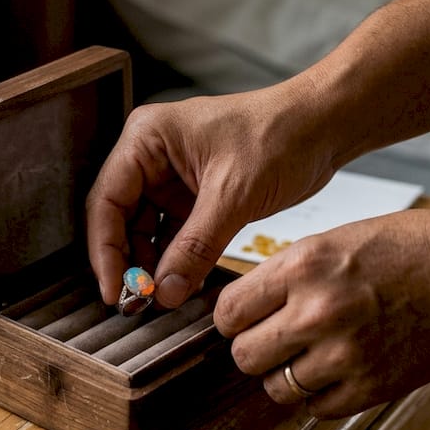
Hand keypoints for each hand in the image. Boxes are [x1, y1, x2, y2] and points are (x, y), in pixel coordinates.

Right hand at [86, 88, 335, 307]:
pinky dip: (176, 261)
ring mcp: (170, 178)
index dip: (105, 250)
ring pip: (144, 232)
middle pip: (119, 219)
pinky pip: (172, 235)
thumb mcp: (233, 195)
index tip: (114, 290)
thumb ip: (195, 247)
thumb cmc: (280, 135)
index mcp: (146, 139)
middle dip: (128, 262)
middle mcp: (150, 156)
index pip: (106, 201)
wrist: (324, 127)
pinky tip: (182, 285)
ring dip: (152, 266)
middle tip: (136, 302)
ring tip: (162, 298)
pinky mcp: (193, 197)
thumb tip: (163, 292)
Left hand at [213, 209, 429, 417]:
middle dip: (255, 349)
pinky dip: (319, 396)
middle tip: (275, 341)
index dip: (233, 319)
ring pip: (276, 388)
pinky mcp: (371, 386)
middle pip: (244, 356)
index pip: (228, 313)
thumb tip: (243, 309)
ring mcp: (344, 354)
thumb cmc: (410, 249)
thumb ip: (286, 275)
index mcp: (303, 266)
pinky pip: (315, 409)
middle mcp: (317, 311)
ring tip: (310, 356)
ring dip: (286, 376)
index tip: (245, 320)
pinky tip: (335, 373)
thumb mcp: (334, 241)